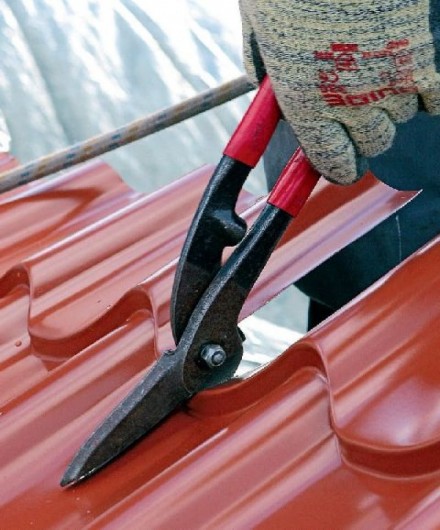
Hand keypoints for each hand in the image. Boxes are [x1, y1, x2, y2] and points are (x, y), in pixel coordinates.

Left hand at [239, 0, 439, 183]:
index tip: (339, 163)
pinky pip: (436, 99)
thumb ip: (263, 70)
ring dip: (390, 106)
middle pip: (373, 146)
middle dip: (363, 135)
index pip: (333, 164)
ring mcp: (388, 81)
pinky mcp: (419, 55)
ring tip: (374, 76)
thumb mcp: (257, 28)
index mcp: (304, 103)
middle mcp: (348, 102)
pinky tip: (411, 76)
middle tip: (354, 112)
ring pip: (401, 118)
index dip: (338, 167)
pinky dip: (428, 95)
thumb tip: (266, 88)